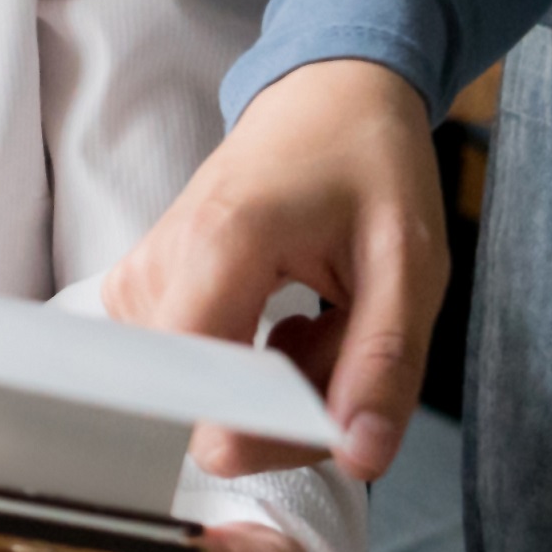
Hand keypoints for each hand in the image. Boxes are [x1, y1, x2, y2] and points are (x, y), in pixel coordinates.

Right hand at [104, 58, 440, 482]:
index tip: (337, 406)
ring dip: (279, 388)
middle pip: (206, 409)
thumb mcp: (410, 262)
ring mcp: (141, 281)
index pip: (202, 397)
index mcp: (220, 244)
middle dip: (289, 408)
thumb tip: (358, 456)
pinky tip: (287, 322)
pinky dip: (255, 372)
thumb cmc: (368, 162)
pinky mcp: (142, 293)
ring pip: (205, 398)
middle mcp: (158, 265)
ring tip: (319, 321)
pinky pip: (197, 375)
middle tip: (343, 340)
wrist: (327, 95)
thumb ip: (384, 363)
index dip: (274, 429)